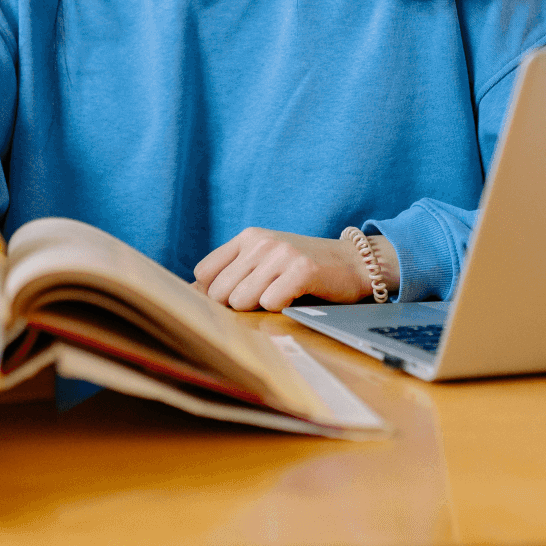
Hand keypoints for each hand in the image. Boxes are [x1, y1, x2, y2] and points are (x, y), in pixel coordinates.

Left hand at [194, 228, 399, 311]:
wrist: (355, 263)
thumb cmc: (304, 269)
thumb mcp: (265, 262)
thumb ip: (231, 274)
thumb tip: (191, 294)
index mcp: (247, 237)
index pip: (203, 273)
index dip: (214, 294)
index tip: (236, 298)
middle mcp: (261, 241)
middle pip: (219, 293)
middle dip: (238, 305)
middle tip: (266, 298)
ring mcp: (281, 253)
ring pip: (241, 300)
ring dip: (260, 308)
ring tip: (282, 296)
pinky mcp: (302, 269)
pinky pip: (270, 303)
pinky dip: (281, 308)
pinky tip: (296, 297)